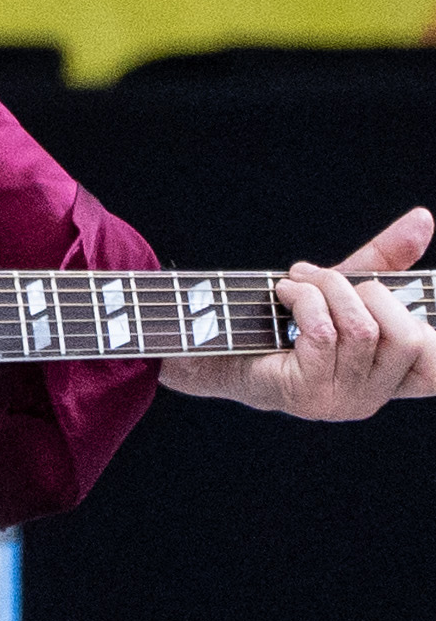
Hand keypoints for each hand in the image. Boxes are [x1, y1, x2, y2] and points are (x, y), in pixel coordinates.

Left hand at [160, 208, 435, 417]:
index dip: (432, 331)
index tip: (400, 295)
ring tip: (297, 282)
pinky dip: (304, 300)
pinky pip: (324, 334)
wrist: (206, 345)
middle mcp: (372, 398)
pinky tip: (284, 293)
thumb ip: (384, 259)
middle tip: (323, 278)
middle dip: (368, 291)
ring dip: (327, 289)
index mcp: (389, 379)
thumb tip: (424, 218)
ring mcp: (341, 402)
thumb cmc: (276, 317)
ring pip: (364, 331)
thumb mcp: (338, 286)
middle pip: (410, 338)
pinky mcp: (306, 395)